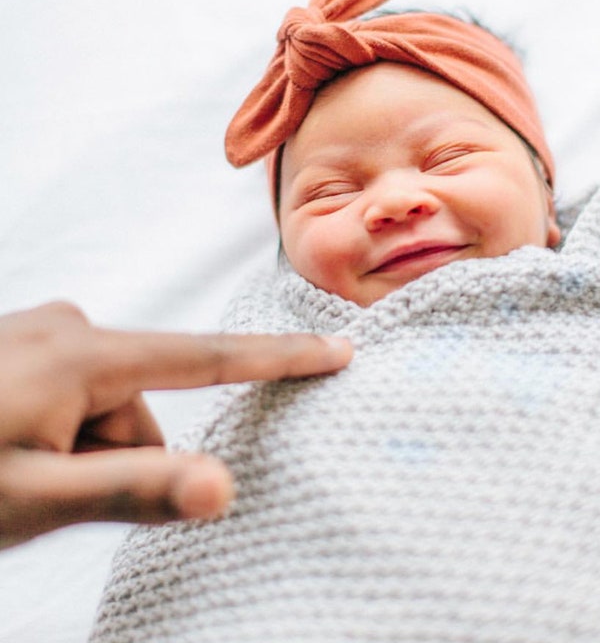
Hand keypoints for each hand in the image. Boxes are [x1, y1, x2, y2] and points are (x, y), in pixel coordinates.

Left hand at [0, 302, 351, 547]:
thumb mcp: (32, 497)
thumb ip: (134, 489)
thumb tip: (226, 487)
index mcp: (84, 354)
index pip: (209, 360)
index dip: (280, 359)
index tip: (340, 349)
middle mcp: (67, 328)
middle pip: (141, 408)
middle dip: (117, 458)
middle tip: (48, 496)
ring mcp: (38, 334)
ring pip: (103, 408)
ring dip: (80, 453)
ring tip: (14, 478)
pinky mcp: (19, 347)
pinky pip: (70, 395)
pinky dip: (57, 435)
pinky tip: (6, 453)